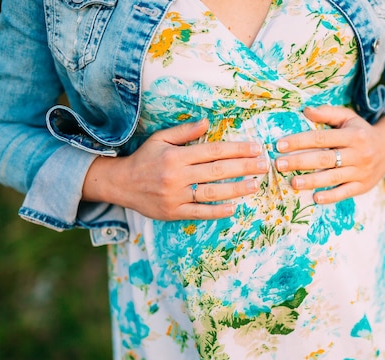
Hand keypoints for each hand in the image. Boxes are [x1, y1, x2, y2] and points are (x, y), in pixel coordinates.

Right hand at [83, 120, 268, 219]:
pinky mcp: (173, 212)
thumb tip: (207, 122)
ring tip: (255, 185)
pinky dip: (216, 211)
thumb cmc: (145, 159)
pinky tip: (233, 207)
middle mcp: (176, 176)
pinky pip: (199, 212)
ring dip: (236, 189)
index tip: (255, 148)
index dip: (236, 149)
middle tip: (263, 165)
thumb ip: (184, 132)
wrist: (121, 184)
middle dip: (243, 167)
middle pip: (216, 171)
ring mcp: (175, 196)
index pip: (212, 151)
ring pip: (211, 192)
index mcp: (176, 156)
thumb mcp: (160, 139)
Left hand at [274, 105, 384, 203]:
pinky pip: (345, 193)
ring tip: (293, 182)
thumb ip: (327, 113)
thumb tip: (306, 110)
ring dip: (312, 181)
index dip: (300, 141)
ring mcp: (361, 172)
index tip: (280, 145)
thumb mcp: (348, 117)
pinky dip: (331, 196)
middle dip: (300, 162)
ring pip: (334, 178)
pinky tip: (315, 198)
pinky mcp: (363, 186)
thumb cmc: (360, 131)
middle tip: (279, 164)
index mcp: (353, 135)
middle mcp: (358, 154)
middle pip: (325, 159)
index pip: (322, 138)